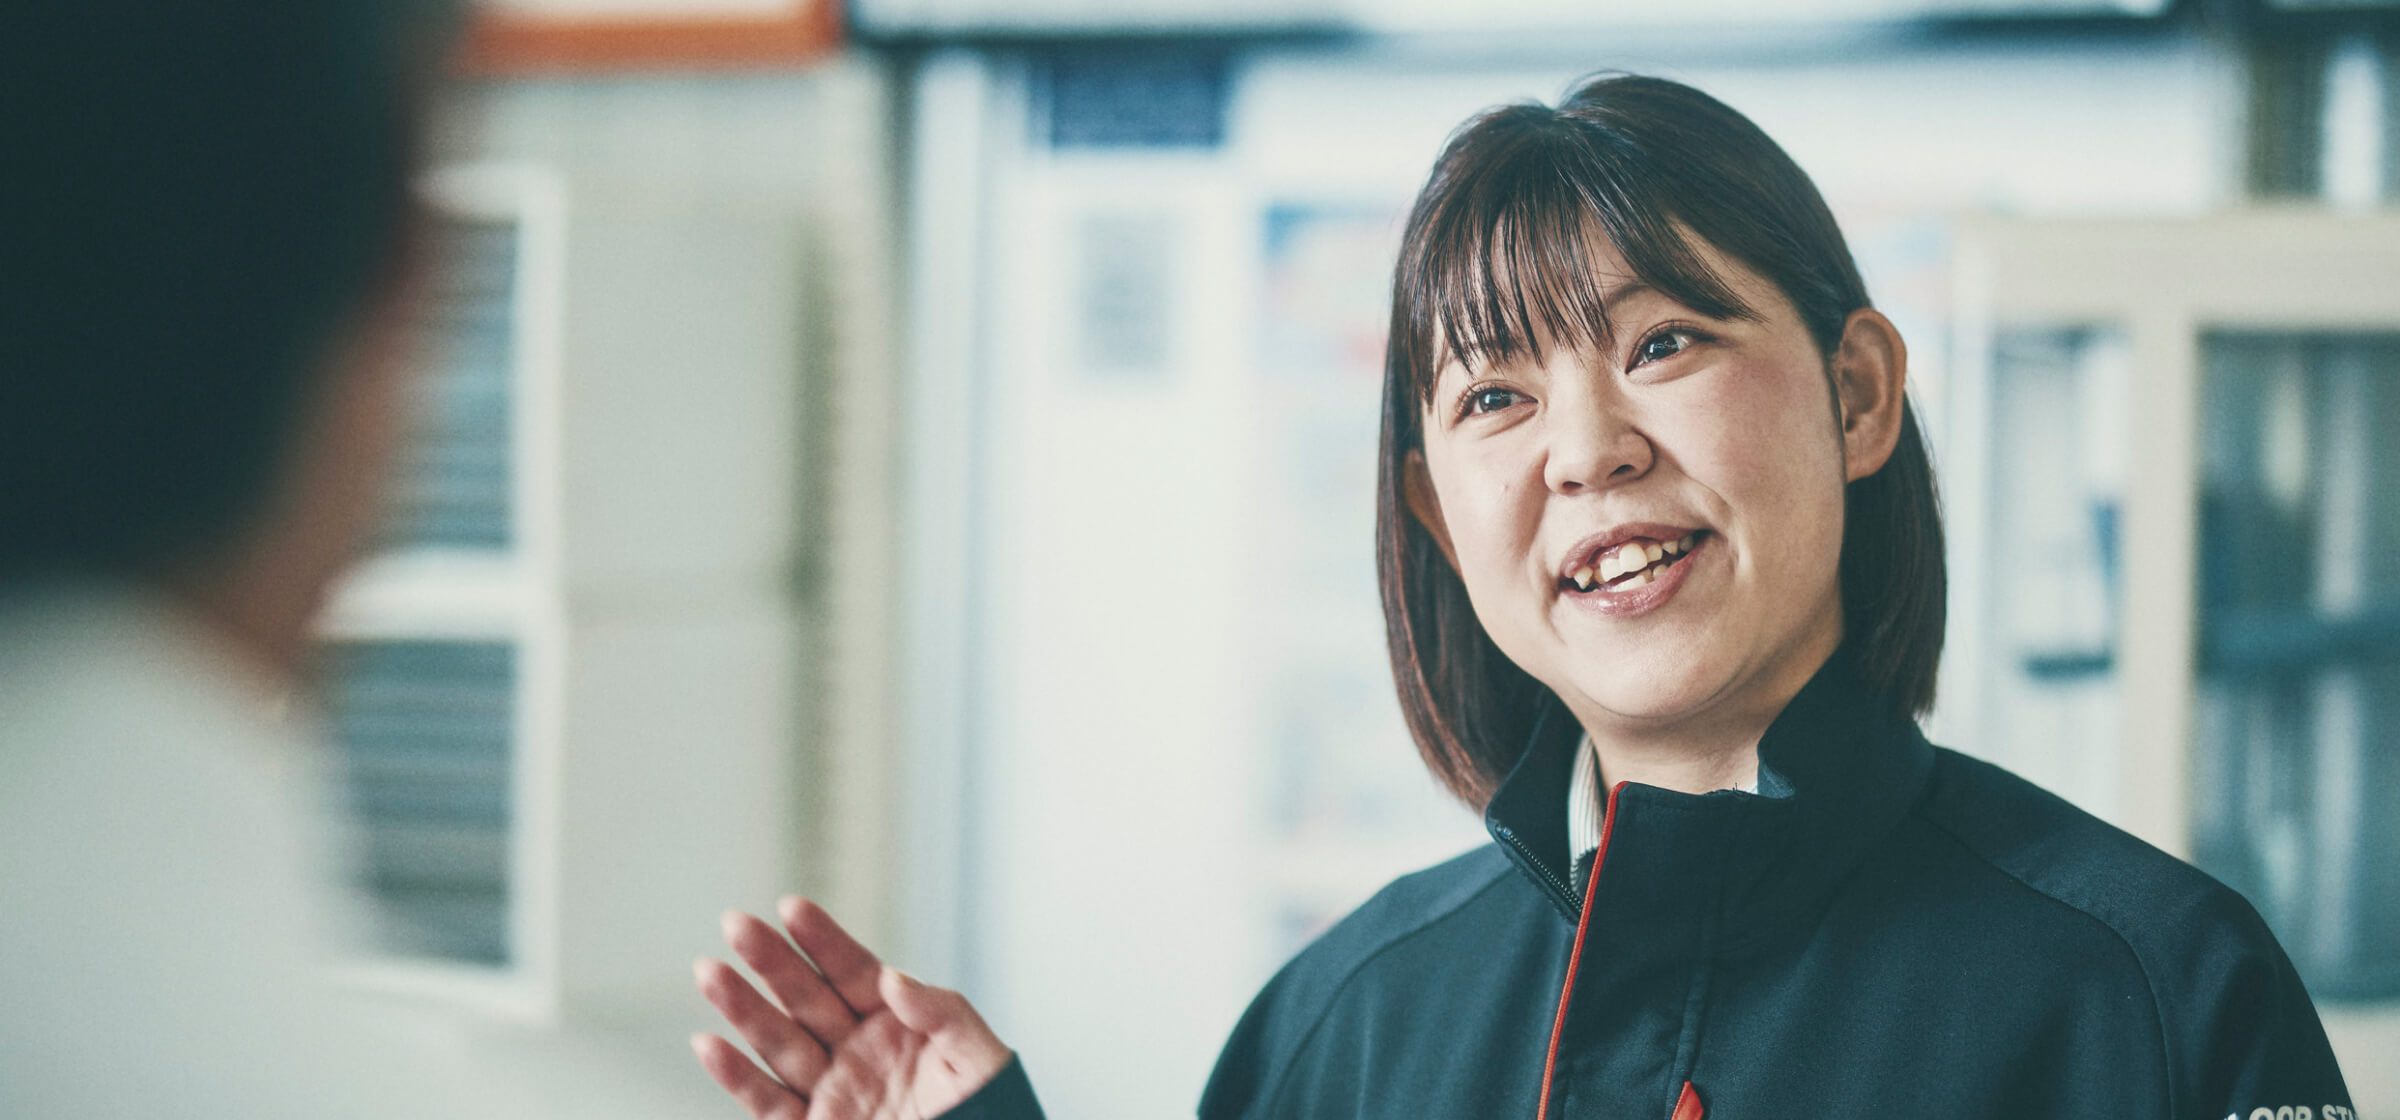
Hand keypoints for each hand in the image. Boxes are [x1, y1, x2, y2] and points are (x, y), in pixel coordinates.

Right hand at [691, 896, 1012, 1119]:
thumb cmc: (988, 1113)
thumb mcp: (979, 1058)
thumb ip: (944, 1012)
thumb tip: (895, 978)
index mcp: (897, 1024)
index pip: (853, 972)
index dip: (823, 940)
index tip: (793, 907)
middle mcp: (857, 1052)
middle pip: (806, 998)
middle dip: (770, 961)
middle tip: (736, 922)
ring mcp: (833, 1091)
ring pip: (779, 1043)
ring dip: (742, 1008)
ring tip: (710, 971)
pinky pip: (768, 1103)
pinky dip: (737, 1077)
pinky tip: (709, 1044)